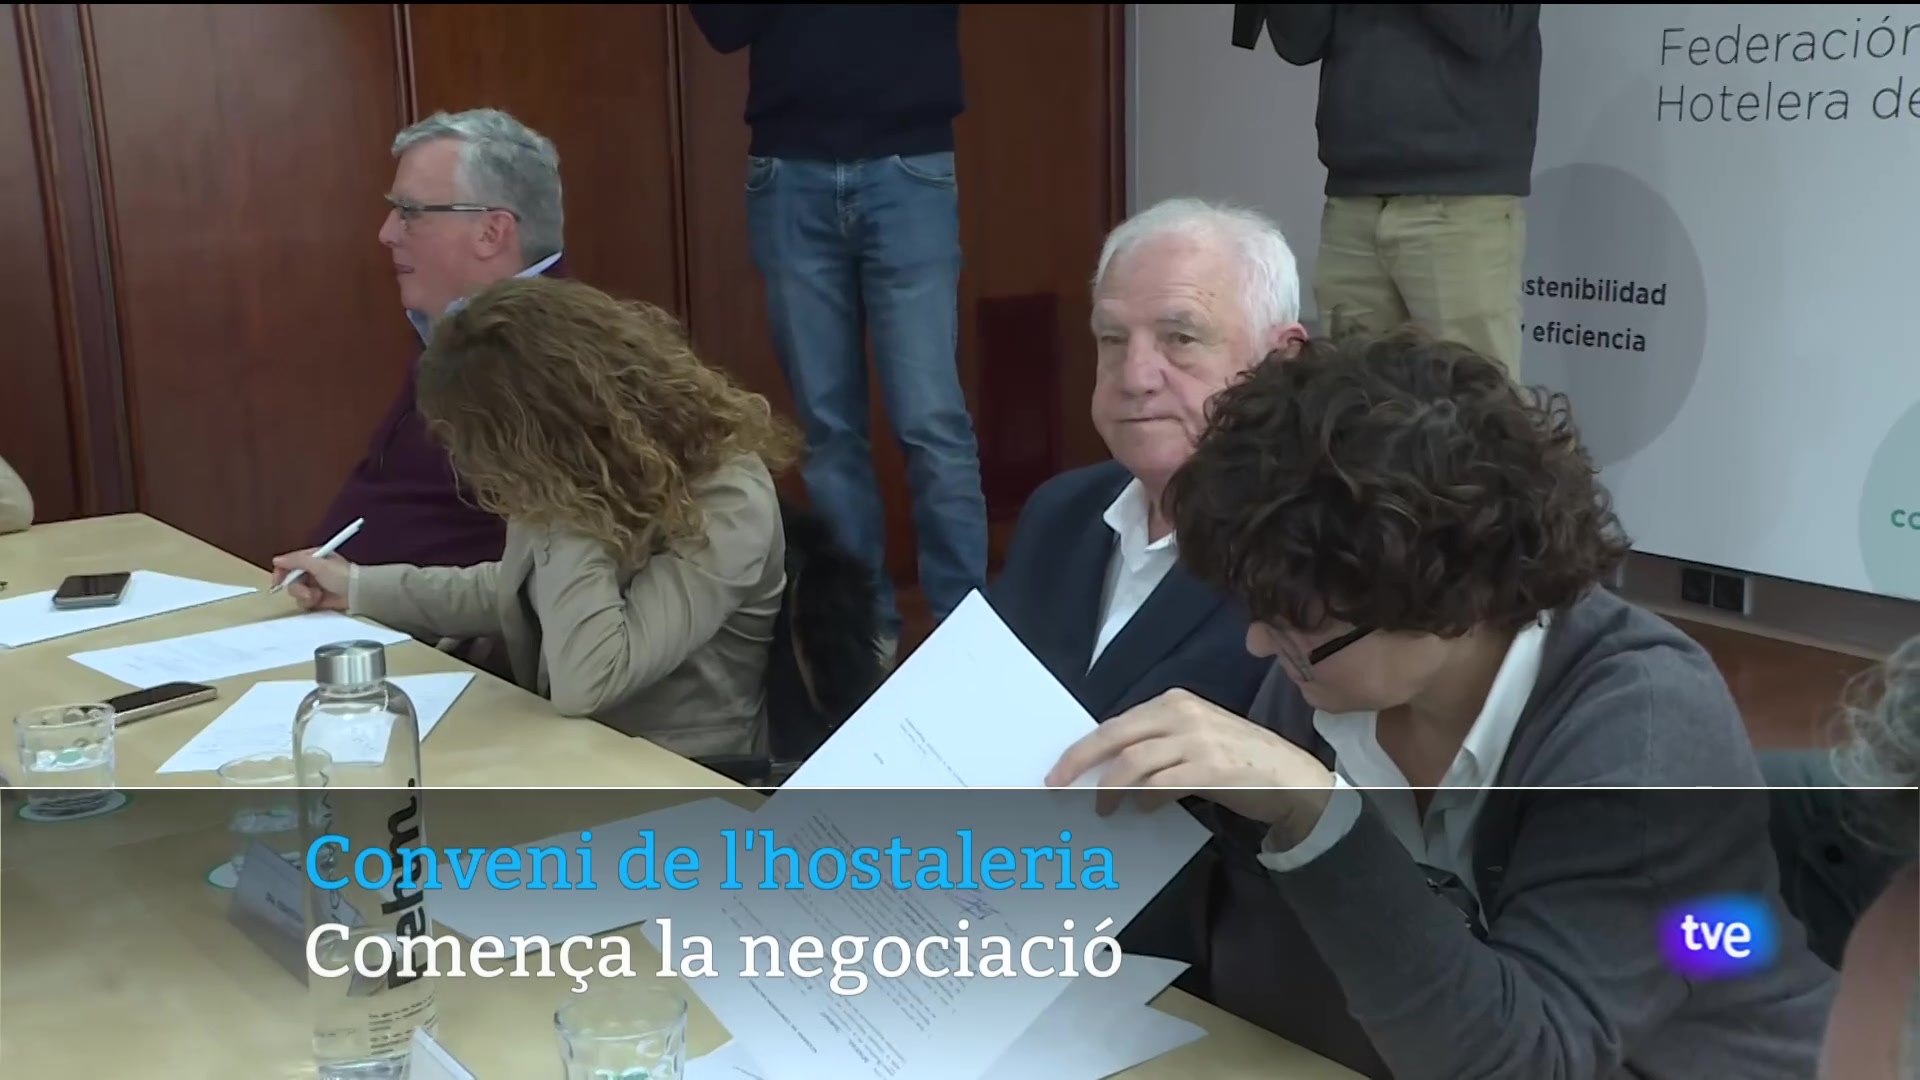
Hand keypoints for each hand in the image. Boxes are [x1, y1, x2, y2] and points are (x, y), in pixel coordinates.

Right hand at [270, 549, 351, 611]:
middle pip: (290, 580)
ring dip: (305, 596)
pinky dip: (310, 603)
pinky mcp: (316, 599)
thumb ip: (296, 561)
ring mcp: (313, 585)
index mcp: (312, 558)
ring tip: (317, 596)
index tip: (277, 581)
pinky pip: (303, 602)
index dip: (281, 572)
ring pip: (296, 593)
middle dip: (297, 588)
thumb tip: (276, 560)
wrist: (357, 593)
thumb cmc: (340, 575)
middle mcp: (311, 571)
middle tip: (306, 592)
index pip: (289, 563)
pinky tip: (320, 601)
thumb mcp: (318, 564)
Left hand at [1044, 688, 1335, 833]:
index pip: (1116, 723)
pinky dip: (1145, 798)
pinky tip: (1142, 809)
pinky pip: (1162, 784)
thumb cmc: (1241, 761)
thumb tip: (1109, 766)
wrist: (1295, 779)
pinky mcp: (1211, 767)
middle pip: (1115, 736)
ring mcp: (1198, 739)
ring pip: (1133, 761)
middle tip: (1058, 787)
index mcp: (1175, 701)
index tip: (1060, 770)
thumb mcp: (1197, 737)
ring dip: (1111, 789)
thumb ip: (1158, 743)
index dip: (1083, 749)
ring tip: (1104, 809)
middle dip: (1080, 762)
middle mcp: (1183, 713)